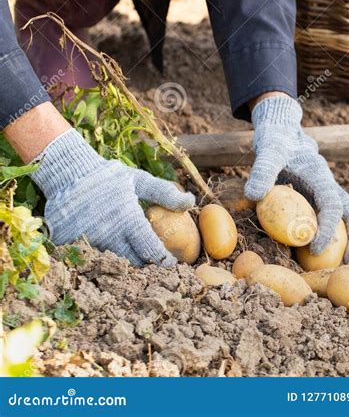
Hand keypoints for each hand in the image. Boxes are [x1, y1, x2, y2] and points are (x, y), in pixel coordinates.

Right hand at [32, 129, 194, 266]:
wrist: (69, 172)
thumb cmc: (108, 177)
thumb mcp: (138, 180)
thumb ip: (164, 193)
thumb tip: (191, 202)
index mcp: (128, 219)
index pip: (151, 250)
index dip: (164, 261)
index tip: (171, 263)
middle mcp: (108, 234)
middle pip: (133, 263)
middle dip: (145, 264)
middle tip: (152, 261)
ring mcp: (87, 241)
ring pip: (111, 263)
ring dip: (122, 263)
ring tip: (131, 256)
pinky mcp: (70, 246)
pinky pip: (89, 260)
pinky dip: (99, 258)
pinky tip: (106, 250)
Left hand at [245, 96, 348, 263]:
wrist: (282, 131)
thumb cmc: (275, 141)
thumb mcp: (267, 151)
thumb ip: (262, 170)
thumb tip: (253, 196)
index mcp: (319, 174)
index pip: (332, 203)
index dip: (328, 227)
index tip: (316, 249)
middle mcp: (328, 184)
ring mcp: (325, 191)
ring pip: (347, 217)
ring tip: (340, 267)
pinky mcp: (318, 198)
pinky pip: (331, 219)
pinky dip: (330, 236)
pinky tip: (316, 256)